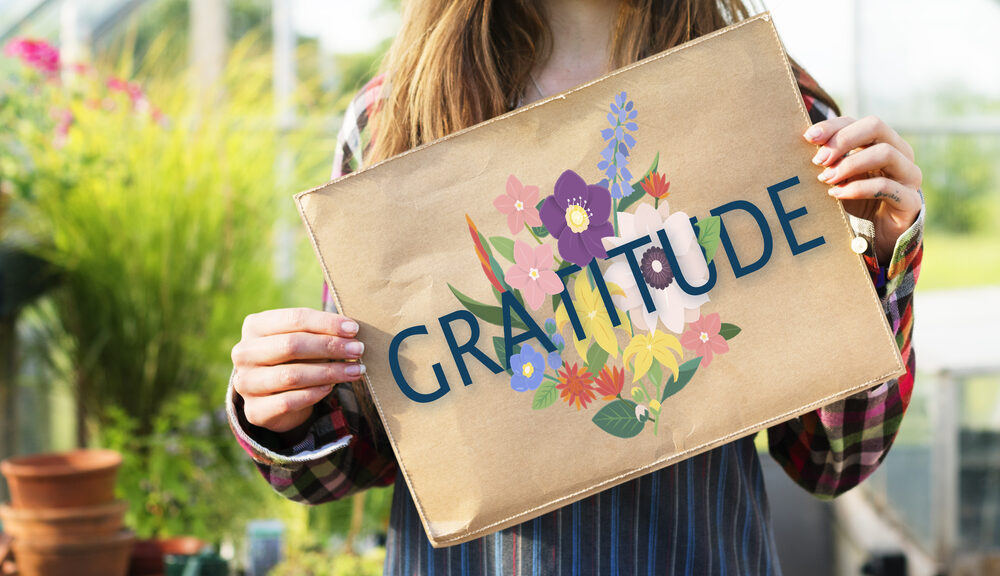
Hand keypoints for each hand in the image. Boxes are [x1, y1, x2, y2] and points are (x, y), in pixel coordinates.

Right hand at [232, 308, 365, 432]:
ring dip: (329, 372)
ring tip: (355, 370)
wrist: (274, 396)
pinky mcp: (254, 411)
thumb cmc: (294, 358)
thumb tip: (352, 331)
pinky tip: (331, 388)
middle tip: (358, 350)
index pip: (294, 318)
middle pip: (291, 345)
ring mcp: (245, 383)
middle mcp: (244, 353)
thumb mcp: (303, 338)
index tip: (354, 329)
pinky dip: (314, 394)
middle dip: (330, 346)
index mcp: (255, 326)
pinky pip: (288, 402)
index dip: (327, 323)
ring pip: (291, 375)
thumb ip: (320, 331)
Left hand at [804, 116, 921, 264]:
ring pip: (884, 153)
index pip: (859, 121)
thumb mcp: (842, 176)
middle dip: (843, 140)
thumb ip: (831, 160)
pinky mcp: (910, 200)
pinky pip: (885, 186)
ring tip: (826, 178)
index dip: (834, 126)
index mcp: (884, 142)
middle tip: (819, 160)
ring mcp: (909, 175)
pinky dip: (857, 188)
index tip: (809, 137)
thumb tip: (805, 144)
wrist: (882, 235)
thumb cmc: (859, 200)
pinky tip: (837, 194)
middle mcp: (901, 153)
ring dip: (849, 164)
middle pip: (876, 126)